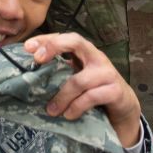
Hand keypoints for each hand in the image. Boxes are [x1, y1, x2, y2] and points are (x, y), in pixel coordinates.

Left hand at [24, 32, 140, 147]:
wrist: (124, 108)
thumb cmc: (95, 91)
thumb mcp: (77, 80)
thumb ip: (60, 75)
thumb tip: (28, 78)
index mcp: (85, 52)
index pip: (65, 37)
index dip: (46, 39)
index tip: (28, 47)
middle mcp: (96, 57)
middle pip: (76, 41)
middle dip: (54, 46)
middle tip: (38, 60)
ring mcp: (107, 73)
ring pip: (79, 80)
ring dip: (62, 96)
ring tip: (51, 110)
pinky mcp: (115, 91)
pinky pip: (91, 97)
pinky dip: (77, 107)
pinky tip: (68, 115)